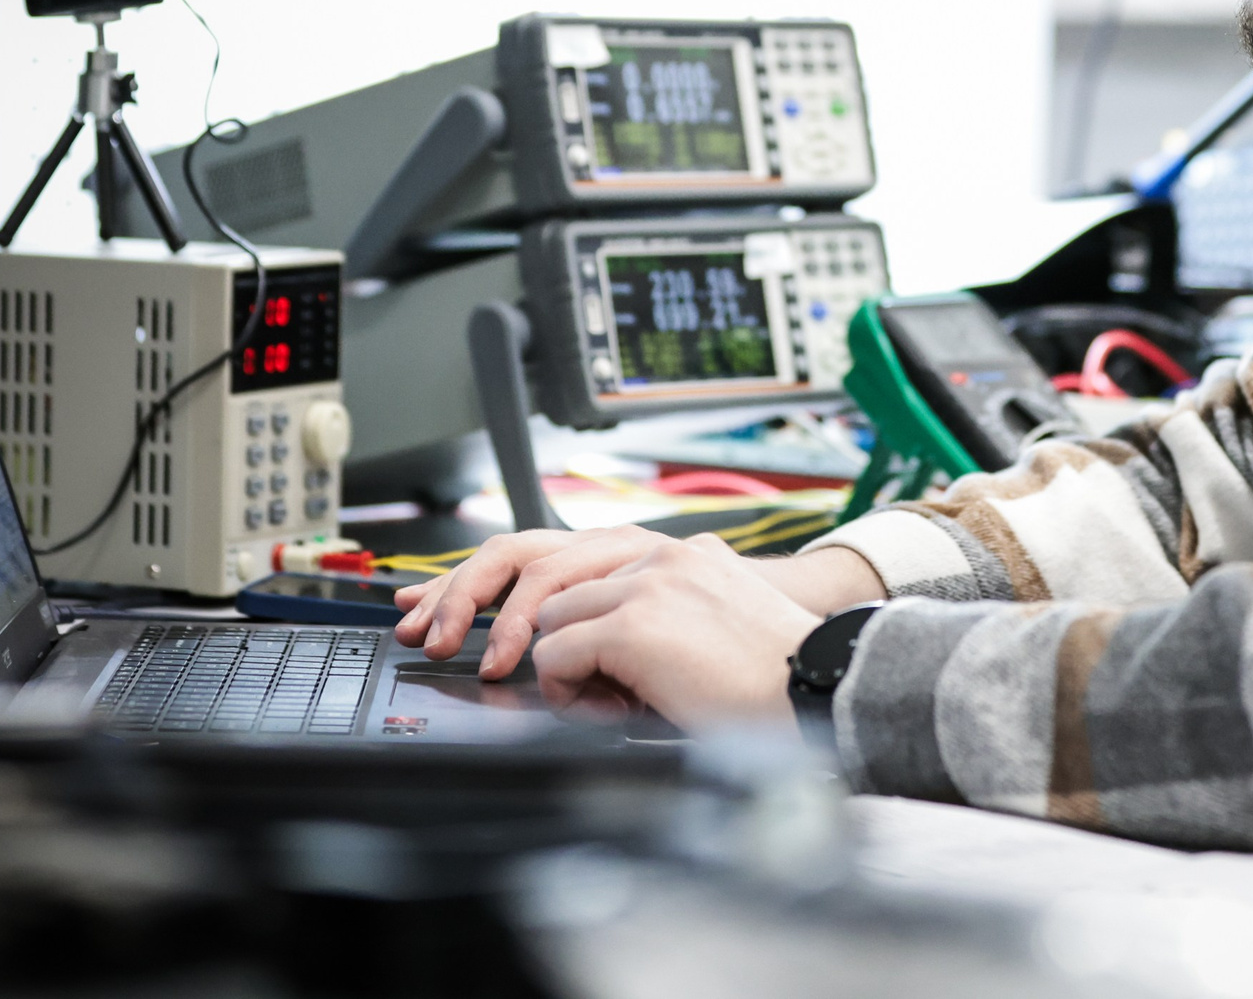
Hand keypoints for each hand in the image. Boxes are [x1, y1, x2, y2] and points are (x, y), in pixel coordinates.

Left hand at [393, 531, 887, 683]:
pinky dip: (568, 691)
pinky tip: (607, 705)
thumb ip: (641, 628)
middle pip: (526, 558)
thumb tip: (569, 658)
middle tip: (428, 634)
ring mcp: (643, 578)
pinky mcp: (635, 618)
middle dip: (464, 595)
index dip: (489, 574)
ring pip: (545, 619)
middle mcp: (653, 551)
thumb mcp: (700, 638)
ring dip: (549, 667)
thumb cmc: (772, 682)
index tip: (437, 599)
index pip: (558, 548)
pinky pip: (557, 656)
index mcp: (670, 552)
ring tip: (586, 698)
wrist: (824, 688)